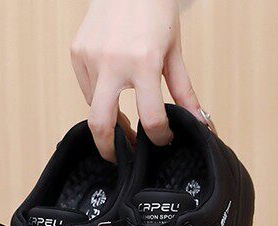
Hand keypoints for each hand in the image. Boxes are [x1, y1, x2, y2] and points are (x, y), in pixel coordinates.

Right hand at [71, 0, 205, 160]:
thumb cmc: (155, 11)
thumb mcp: (174, 53)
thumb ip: (184, 94)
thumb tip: (201, 125)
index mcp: (143, 62)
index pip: (149, 118)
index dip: (159, 137)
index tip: (163, 139)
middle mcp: (112, 61)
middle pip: (101, 124)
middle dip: (111, 150)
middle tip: (123, 158)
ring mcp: (89, 56)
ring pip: (93, 108)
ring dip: (109, 121)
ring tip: (125, 124)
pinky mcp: (77, 51)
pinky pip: (86, 88)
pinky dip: (99, 98)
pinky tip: (114, 92)